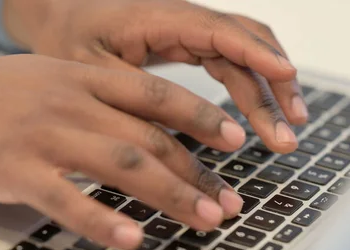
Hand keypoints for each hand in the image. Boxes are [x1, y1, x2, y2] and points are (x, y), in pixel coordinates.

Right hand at [0, 55, 244, 249]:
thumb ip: (95, 101)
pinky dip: (105, 221)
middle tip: (229, 202)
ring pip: (123, 166)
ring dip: (172, 196)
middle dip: (198, 174)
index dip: (202, 118)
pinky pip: (68, 200)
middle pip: (151, 138)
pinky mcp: (14, 169)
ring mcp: (44, 135)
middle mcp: (71, 102)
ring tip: (205, 219)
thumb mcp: (46, 82)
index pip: (158, 96)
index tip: (235, 139)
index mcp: (82, 78)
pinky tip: (134, 239)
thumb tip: (141, 128)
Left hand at [3, 0, 307, 152]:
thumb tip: (174, 133)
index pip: (221, 32)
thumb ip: (132, 95)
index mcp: (161, 18)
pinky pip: (233, 61)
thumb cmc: (70, 36)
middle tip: (289, 134)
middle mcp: (185, 20)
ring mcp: (192, 32)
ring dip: (271, 91)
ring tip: (286, 132)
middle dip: (274, 89)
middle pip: (247, 45)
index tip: (287, 77)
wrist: (60, 14)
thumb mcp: (91, 69)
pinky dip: (253, 88)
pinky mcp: (191, 45)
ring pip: (246, 54)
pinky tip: (263, 114)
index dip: (257, 54)